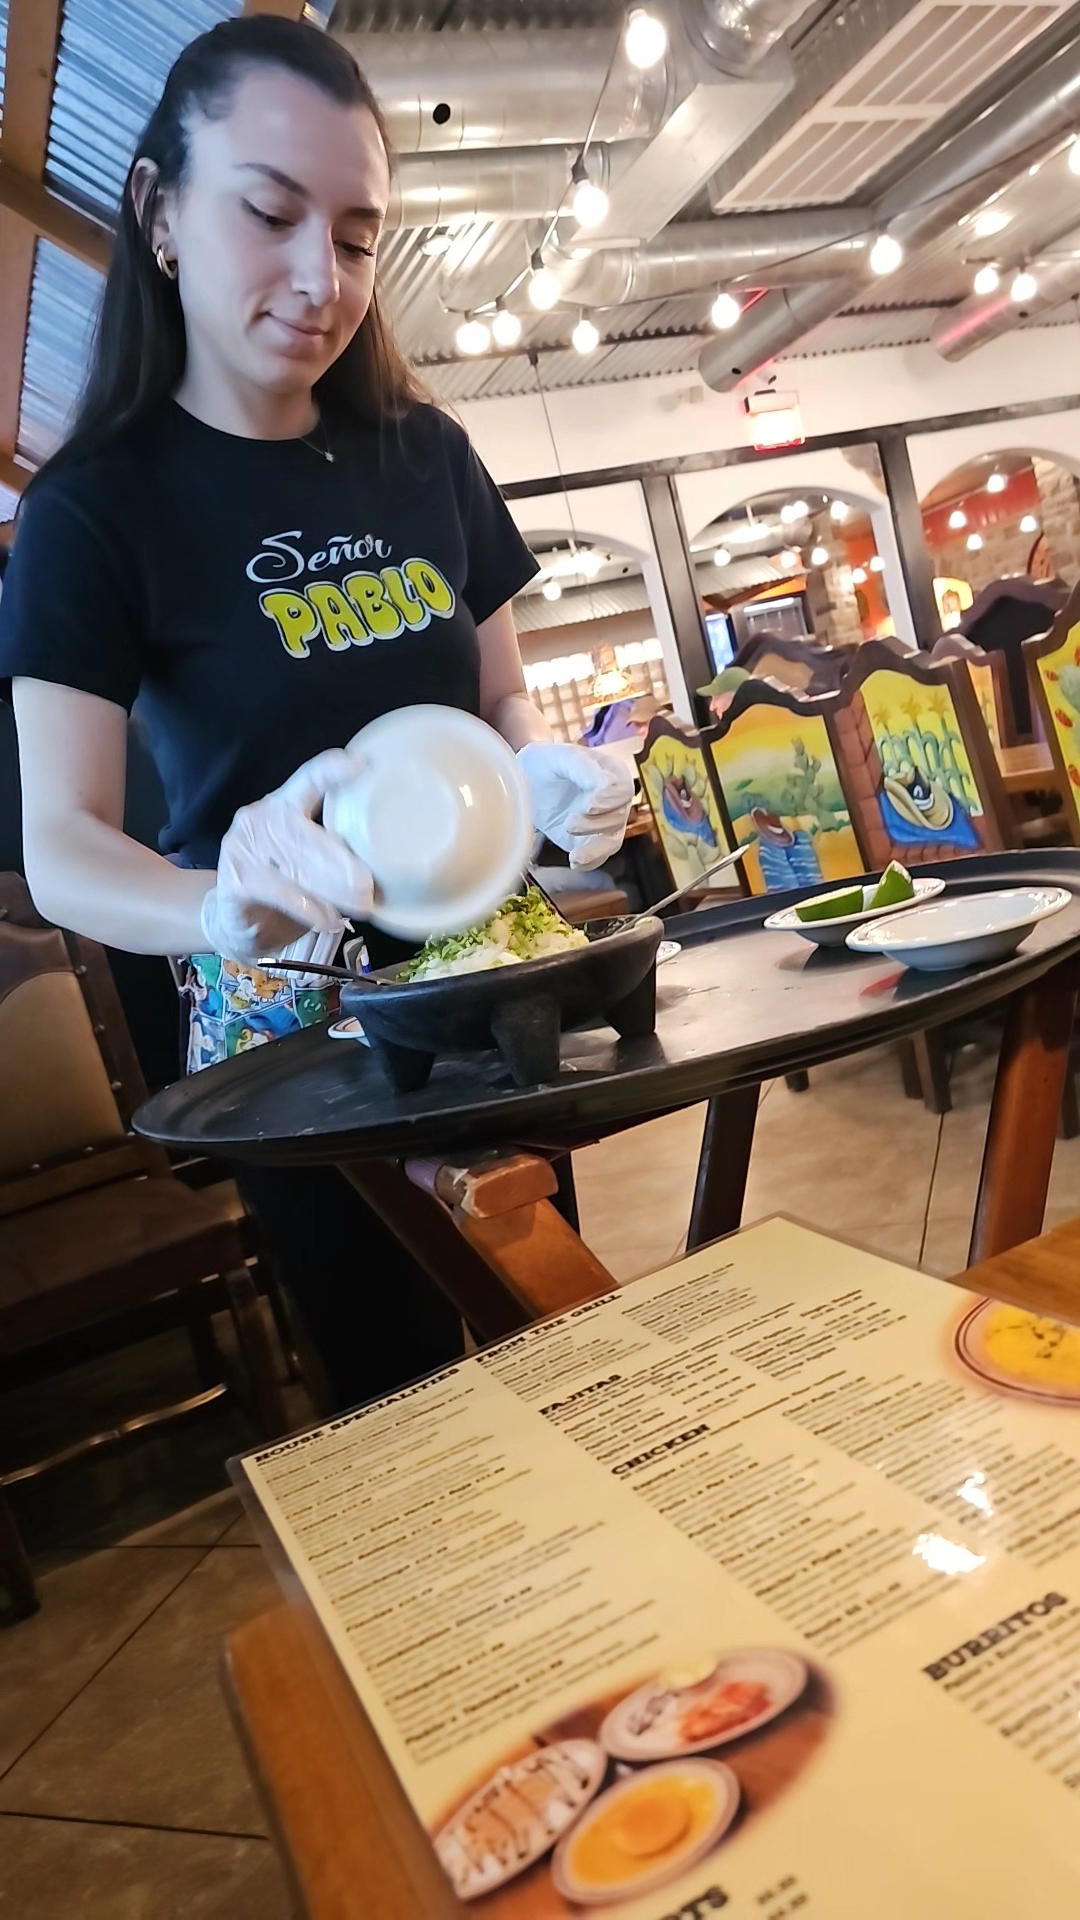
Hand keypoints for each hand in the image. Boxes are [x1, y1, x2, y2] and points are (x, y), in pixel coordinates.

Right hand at [200, 749, 373, 961]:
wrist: (232, 919)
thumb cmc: (281, 884)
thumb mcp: (306, 858)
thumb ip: (330, 850)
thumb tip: (380, 866)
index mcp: (282, 805)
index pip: (307, 779)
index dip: (330, 770)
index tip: (360, 764)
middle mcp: (260, 819)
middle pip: (308, 835)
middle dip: (341, 863)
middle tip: (368, 886)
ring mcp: (244, 847)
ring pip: (297, 867)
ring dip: (332, 890)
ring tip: (358, 906)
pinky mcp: (236, 879)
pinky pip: (282, 893)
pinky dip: (309, 909)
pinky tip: (327, 919)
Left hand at [517, 742, 633, 870]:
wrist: (528, 783)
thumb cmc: (546, 763)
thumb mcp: (560, 757)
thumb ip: (582, 767)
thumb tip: (604, 784)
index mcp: (612, 774)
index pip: (623, 790)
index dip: (609, 800)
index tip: (589, 806)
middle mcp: (614, 800)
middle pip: (619, 818)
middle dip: (596, 824)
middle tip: (570, 824)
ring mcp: (604, 823)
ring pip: (612, 841)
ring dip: (593, 847)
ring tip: (570, 842)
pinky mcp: (590, 841)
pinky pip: (598, 857)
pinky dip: (589, 862)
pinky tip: (575, 862)